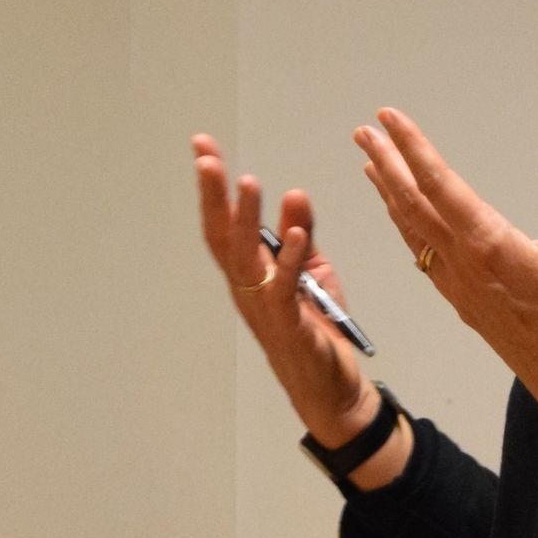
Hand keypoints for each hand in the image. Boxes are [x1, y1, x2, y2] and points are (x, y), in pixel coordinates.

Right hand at [192, 133, 376, 446]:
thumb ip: (302, 235)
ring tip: (247, 183)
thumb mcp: (312, 273)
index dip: (213, 187)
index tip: (204, 147)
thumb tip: (295, 194)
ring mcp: (265, 309)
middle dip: (213, 195)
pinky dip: (293, 258)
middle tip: (205, 155)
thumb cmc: (317, 332)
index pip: (224, 223)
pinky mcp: (291, 326)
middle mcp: (248, 289)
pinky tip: (299, 232)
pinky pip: (288, 288)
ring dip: (247, 221)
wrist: (333, 390)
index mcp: (251, 274)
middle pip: (223, 236)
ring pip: (248, 259)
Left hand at [354, 108, 537, 414]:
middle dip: (387, 162)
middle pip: (413, 202)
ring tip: (370, 162)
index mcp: (488, 242)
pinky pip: (419, 250)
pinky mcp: (457, 296)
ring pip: (410, 227)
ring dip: (388, 191)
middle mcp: (461, 259)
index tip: (389, 119)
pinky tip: (399, 214)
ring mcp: (454, 280)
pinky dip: (402, 223)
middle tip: (365, 131)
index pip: (440, 183)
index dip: (413, 147)